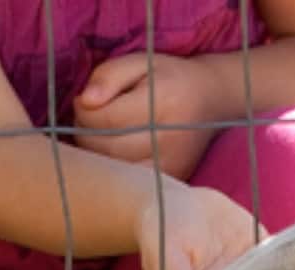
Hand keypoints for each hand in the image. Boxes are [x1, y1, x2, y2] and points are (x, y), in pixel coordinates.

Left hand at [74, 53, 229, 179]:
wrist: (211, 101)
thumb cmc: (169, 78)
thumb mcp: (139, 62)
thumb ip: (109, 75)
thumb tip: (85, 101)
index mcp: (165, 102)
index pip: (103, 118)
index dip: (83, 109)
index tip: (87, 99)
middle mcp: (171, 139)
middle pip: (102, 146)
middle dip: (86, 130)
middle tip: (95, 115)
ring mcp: (172, 164)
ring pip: (110, 168)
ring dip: (95, 150)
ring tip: (106, 131)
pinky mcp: (170, 179)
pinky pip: (125, 181)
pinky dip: (112, 166)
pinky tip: (118, 148)